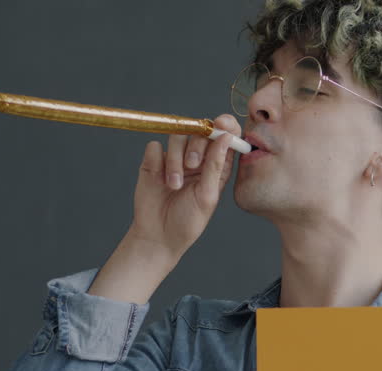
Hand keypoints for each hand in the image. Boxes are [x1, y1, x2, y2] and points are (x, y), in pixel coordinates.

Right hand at [127, 113, 241, 253]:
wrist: (158, 236)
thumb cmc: (187, 221)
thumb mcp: (207, 196)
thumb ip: (216, 166)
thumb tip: (227, 137)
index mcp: (216, 166)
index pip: (225, 137)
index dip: (226, 126)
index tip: (221, 124)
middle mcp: (197, 158)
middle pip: (199, 131)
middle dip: (197, 145)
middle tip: (192, 165)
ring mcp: (174, 159)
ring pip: (177, 137)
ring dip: (176, 159)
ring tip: (174, 184)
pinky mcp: (154, 162)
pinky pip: (155, 146)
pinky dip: (158, 160)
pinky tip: (160, 180)